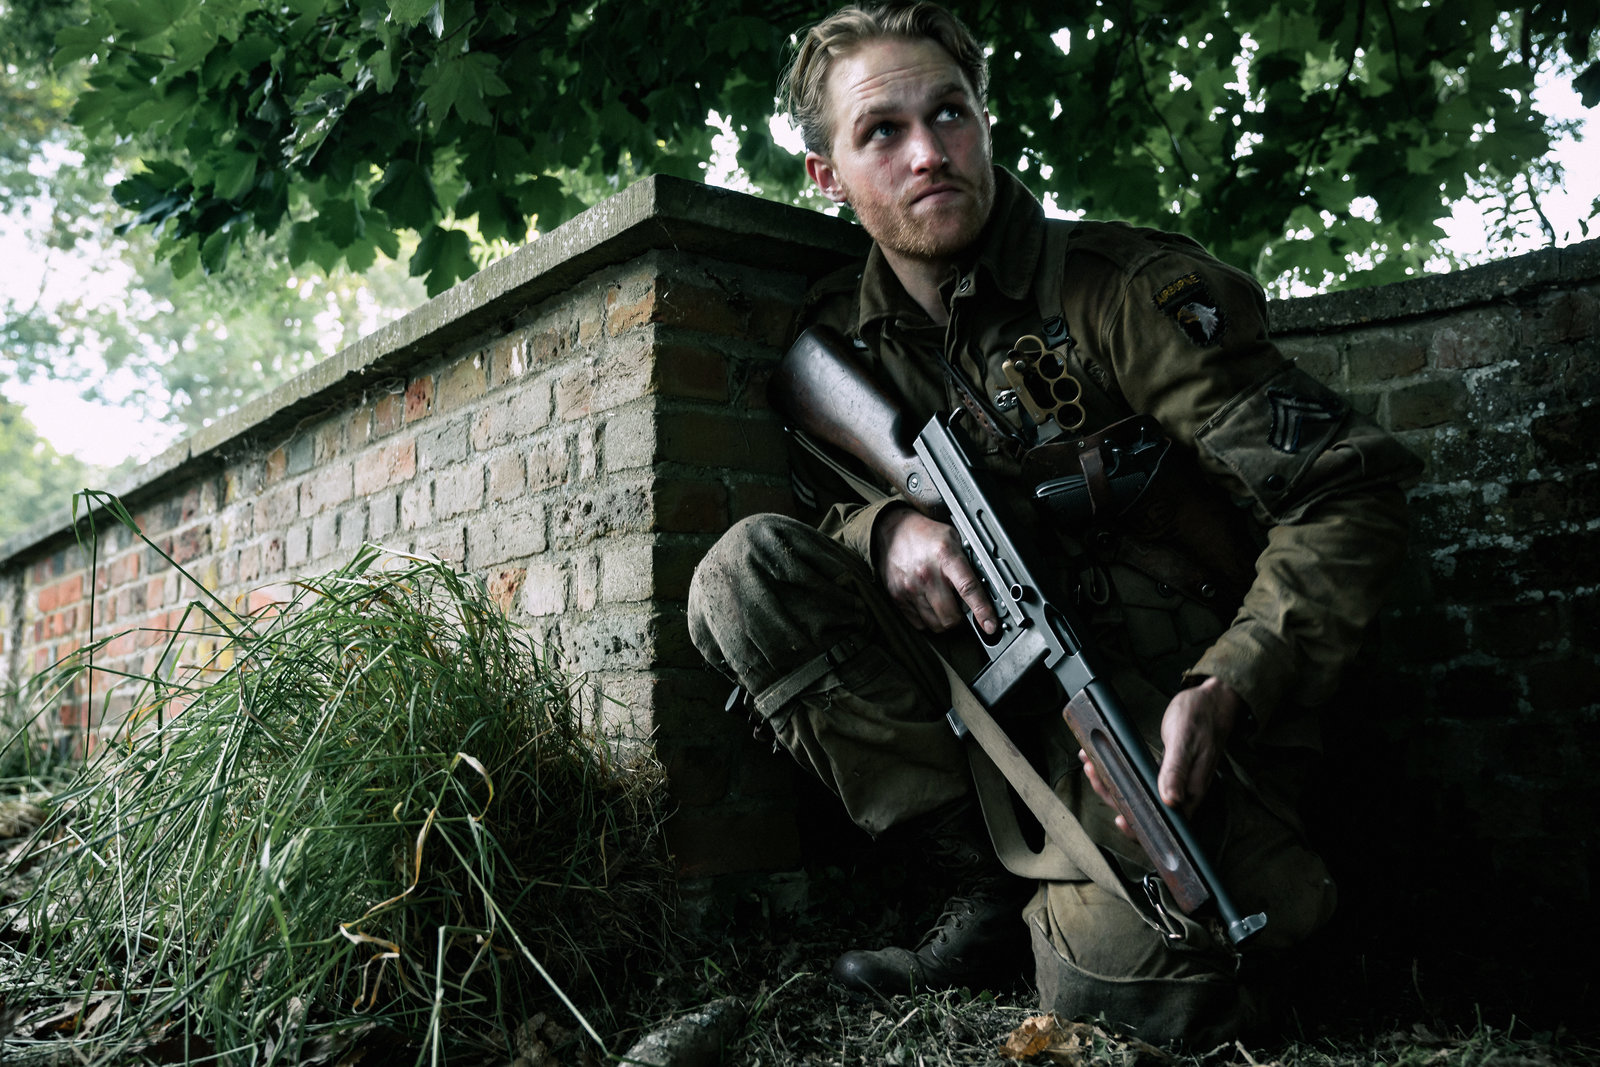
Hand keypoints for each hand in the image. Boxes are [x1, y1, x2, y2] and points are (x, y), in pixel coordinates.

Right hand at [872, 505, 998, 634]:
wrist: (893, 531)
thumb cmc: (926, 535)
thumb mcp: (953, 538)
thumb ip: (969, 561)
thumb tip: (989, 585)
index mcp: (945, 556)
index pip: (968, 588)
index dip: (982, 610)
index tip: (990, 625)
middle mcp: (926, 574)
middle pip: (951, 616)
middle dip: (962, 618)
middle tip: (963, 608)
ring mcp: (910, 588)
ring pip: (936, 624)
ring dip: (945, 620)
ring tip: (945, 604)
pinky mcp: (898, 597)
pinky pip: (919, 623)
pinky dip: (928, 620)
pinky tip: (930, 605)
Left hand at [1078, 676, 1241, 837]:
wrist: (1213, 701)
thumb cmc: (1201, 717)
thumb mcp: (1184, 740)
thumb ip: (1177, 770)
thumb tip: (1171, 800)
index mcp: (1189, 792)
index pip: (1162, 822)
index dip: (1138, 824)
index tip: (1118, 818)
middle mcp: (1181, 792)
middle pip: (1144, 809)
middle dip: (1114, 796)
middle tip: (1093, 772)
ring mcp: (1173, 783)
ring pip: (1139, 794)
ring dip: (1112, 783)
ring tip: (1091, 765)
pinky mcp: (1166, 772)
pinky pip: (1141, 779)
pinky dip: (1121, 772)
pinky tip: (1104, 761)